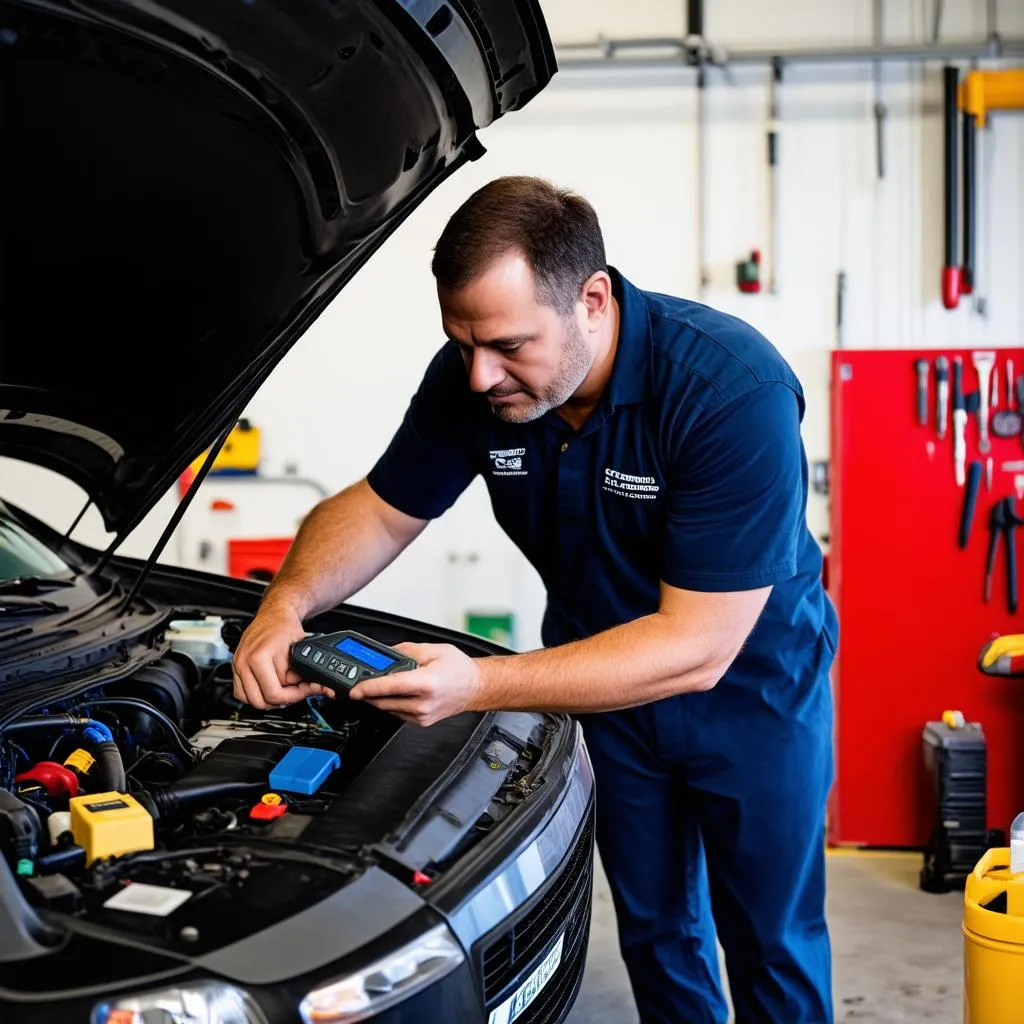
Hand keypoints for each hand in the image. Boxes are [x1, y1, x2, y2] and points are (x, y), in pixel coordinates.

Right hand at [232, 600, 335, 709]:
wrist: (275, 614)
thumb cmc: (285, 627)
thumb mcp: (299, 651)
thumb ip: (301, 673)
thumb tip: (312, 688)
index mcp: (258, 658)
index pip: (273, 694)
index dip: (293, 697)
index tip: (304, 691)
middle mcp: (243, 662)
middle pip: (259, 701)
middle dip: (281, 700)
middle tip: (296, 692)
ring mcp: (237, 664)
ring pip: (248, 699)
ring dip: (267, 700)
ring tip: (283, 690)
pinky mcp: (236, 666)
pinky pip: (241, 691)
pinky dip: (255, 694)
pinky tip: (269, 688)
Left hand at [349, 642, 481, 726]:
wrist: (476, 687)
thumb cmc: (459, 669)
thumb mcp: (433, 649)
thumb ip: (406, 650)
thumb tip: (386, 654)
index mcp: (426, 684)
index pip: (389, 687)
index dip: (368, 688)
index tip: (354, 689)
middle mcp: (423, 703)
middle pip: (383, 701)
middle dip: (369, 691)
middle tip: (361, 680)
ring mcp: (422, 715)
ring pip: (388, 708)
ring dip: (379, 698)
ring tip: (382, 684)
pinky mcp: (421, 722)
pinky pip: (397, 713)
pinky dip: (391, 703)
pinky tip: (397, 693)